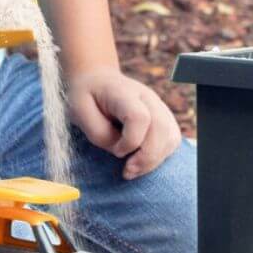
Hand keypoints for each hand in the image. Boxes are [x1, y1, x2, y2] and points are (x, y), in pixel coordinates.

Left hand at [67, 66, 181, 179]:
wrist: (97, 80)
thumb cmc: (86, 97)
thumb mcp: (79, 113)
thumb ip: (100, 134)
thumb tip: (122, 152)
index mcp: (123, 93)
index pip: (140, 117)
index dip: (130, 141)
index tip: (115, 151)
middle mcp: (147, 97)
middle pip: (161, 128)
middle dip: (147, 157)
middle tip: (127, 171)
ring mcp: (158, 106)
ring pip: (171, 136)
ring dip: (155, 159)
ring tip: (134, 169)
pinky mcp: (164, 117)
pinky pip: (172, 140)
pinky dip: (161, 155)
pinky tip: (142, 161)